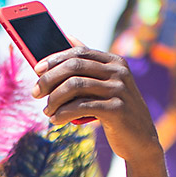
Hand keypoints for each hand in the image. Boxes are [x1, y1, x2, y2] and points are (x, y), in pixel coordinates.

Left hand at [32, 47, 156, 156]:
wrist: (140, 140)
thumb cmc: (116, 111)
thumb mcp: (106, 85)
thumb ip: (90, 64)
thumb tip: (68, 36)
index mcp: (115, 62)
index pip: (79, 52)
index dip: (55, 59)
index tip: (36, 70)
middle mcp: (119, 72)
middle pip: (74, 67)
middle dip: (49, 79)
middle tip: (35, 93)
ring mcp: (119, 90)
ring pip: (75, 86)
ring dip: (54, 99)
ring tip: (46, 110)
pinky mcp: (116, 110)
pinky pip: (81, 107)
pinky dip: (63, 113)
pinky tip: (55, 120)